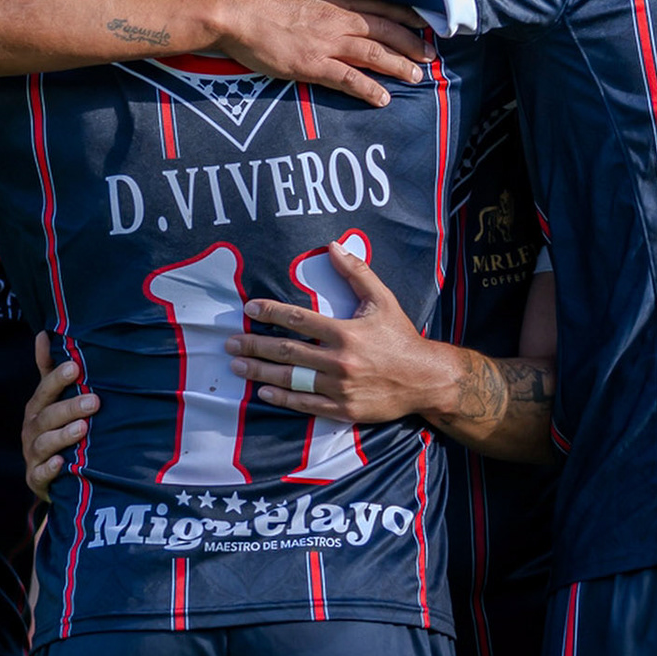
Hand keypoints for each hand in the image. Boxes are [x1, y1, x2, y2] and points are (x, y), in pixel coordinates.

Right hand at [22, 331, 97, 500]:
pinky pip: (41, 474)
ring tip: (83, 428)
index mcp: (37, 408)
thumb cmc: (55, 428)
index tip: (76, 367)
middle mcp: (32, 429)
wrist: (50, 475)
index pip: (46, 390)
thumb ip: (49, 370)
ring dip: (62, 436)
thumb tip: (44, 333)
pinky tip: (61, 463)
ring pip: (44, 444)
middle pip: (48, 417)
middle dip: (69, 407)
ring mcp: (33, 455)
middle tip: (94, 401)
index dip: (58, 379)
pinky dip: (50, 469)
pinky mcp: (37, 479)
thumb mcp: (52, 399)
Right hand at [213, 0, 432, 108]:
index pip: (378, 5)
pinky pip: (349, 78)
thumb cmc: (257, 3)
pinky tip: (383, 98)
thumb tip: (322, 12)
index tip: (424, 21)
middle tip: (431, 54)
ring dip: (399, 65)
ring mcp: (325, 42)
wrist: (235, 12)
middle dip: (411, 42)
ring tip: (418, 76)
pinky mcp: (312, 64)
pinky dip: (369, 88)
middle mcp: (335, 20)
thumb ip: (315, 5)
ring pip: (374, 53)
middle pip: (384, 29)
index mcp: (331, 0)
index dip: (404, 14)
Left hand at [227, 242, 448, 421]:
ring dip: (260, 373)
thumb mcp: (383, 300)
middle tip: (230, 344)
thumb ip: (357, 272)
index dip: (270, 313)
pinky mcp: (344, 409)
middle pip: (286, 352)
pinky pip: (307, 405)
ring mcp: (340, 388)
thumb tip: (334, 245)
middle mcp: (339, 360)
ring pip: (291, 380)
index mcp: (345, 332)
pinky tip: (264, 393)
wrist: (426, 379)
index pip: (298, 320)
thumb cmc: (402, 337)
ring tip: (237, 367)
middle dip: (254, 347)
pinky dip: (283, 399)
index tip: (249, 310)